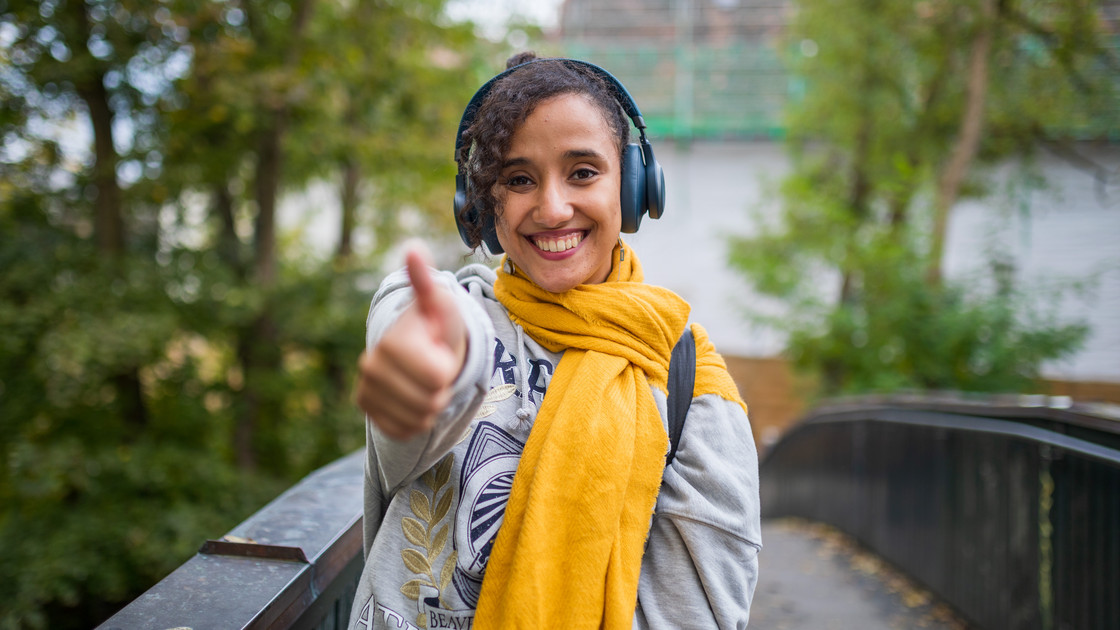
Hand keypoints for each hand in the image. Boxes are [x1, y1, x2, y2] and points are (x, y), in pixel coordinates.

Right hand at [355, 247, 467, 439]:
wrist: (415, 350)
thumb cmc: (434, 327)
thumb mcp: (440, 306)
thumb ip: (427, 283)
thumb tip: (413, 248)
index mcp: (391, 343)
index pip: (439, 377)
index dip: (448, 367)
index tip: (438, 351)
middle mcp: (370, 367)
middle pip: (431, 402)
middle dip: (441, 389)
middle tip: (432, 367)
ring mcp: (366, 391)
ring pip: (420, 420)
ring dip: (431, 405)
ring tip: (424, 381)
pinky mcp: (368, 411)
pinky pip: (405, 431)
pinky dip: (417, 420)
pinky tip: (413, 398)